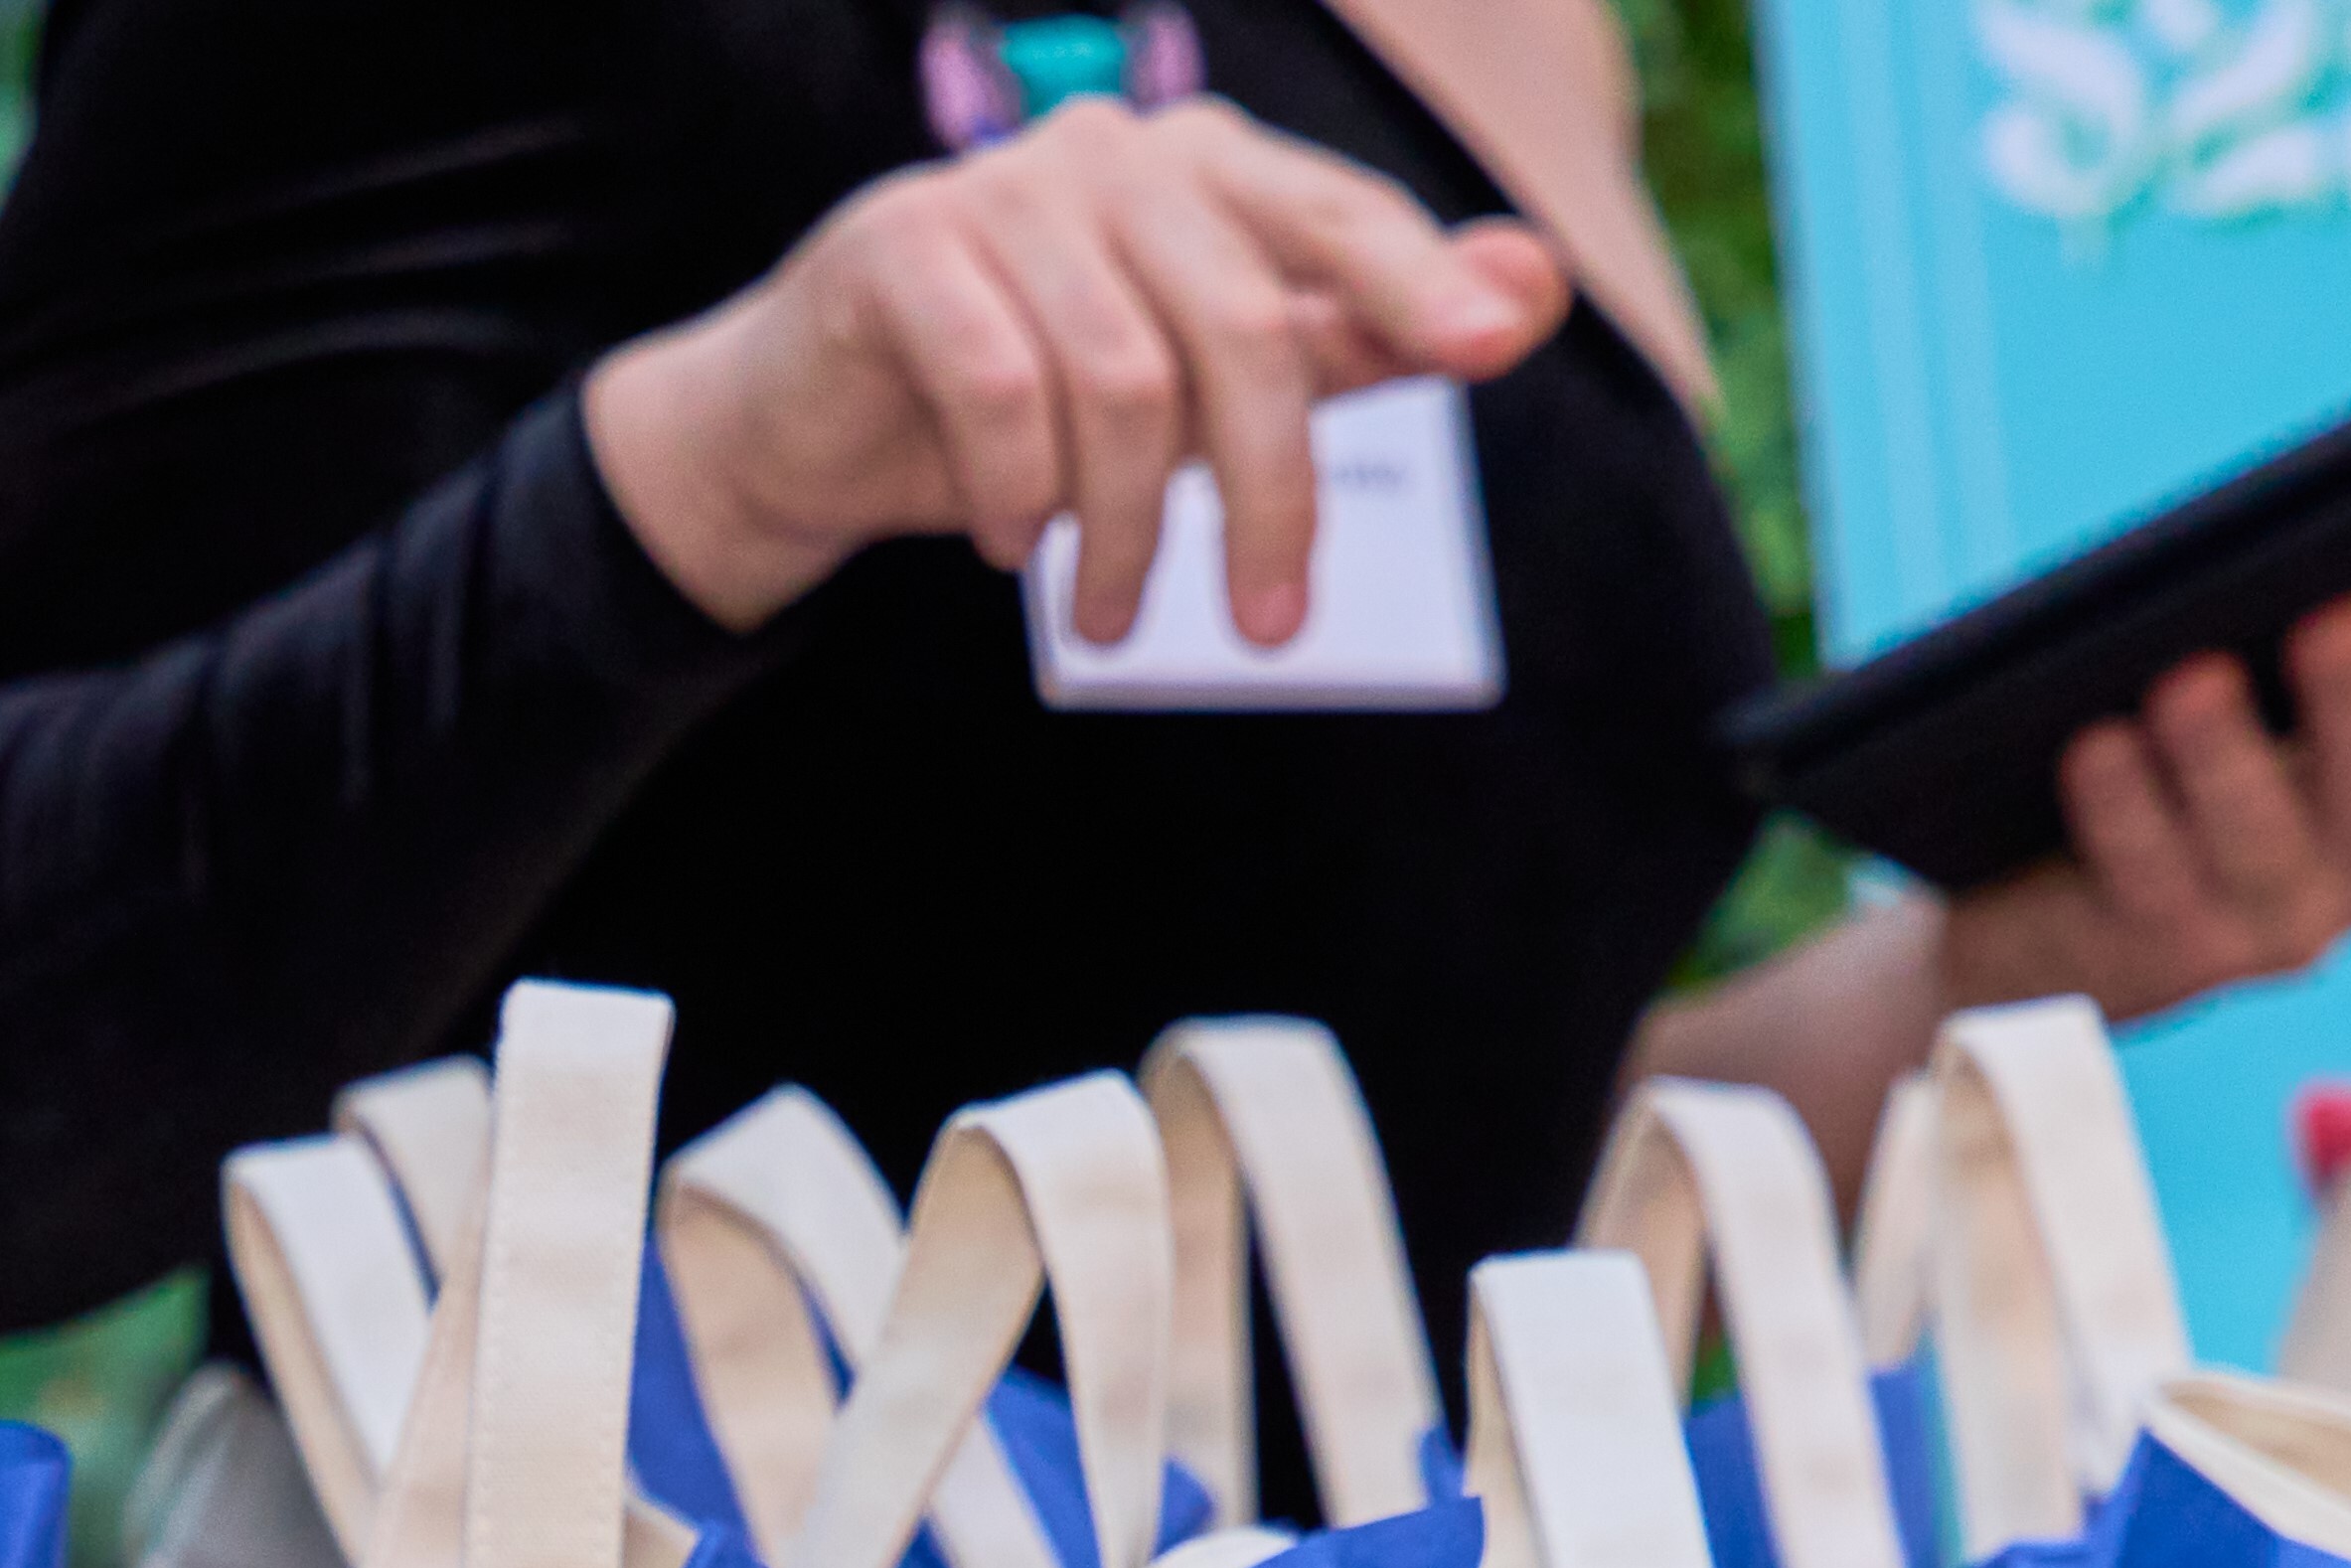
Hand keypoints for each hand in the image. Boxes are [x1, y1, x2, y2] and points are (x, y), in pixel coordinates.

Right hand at [582, 98, 1562, 646]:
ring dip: (1128, 531)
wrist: (818, 425)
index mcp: (1206, 167)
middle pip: (1244, 327)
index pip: (1339, 218)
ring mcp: (999, 189)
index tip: (1490, 351)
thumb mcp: (1210, 390)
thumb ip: (1363, 336)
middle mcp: (1113, 153)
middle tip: (1271, 631)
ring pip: (1123, 381)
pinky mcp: (900, 247)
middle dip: (1268, 496)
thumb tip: (1532, 291)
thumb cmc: (1041, 406)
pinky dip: (1021, 493)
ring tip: (1116, 614)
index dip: (1420, 281)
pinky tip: (1017, 546)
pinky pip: (1002, 388)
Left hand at [1937, 535, 2350, 1031]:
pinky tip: (2096, 744)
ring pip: (2259, 840)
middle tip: (2336, 617)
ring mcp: (2267, 918)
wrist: (2045, 913)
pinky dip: (2122, 808)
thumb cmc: (2171, 753)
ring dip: (2226, 755)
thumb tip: (2314, 518)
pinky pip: (2145, 877)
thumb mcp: (2251, 679)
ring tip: (2188, 678)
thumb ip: (2298, 610)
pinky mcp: (2160, 953)